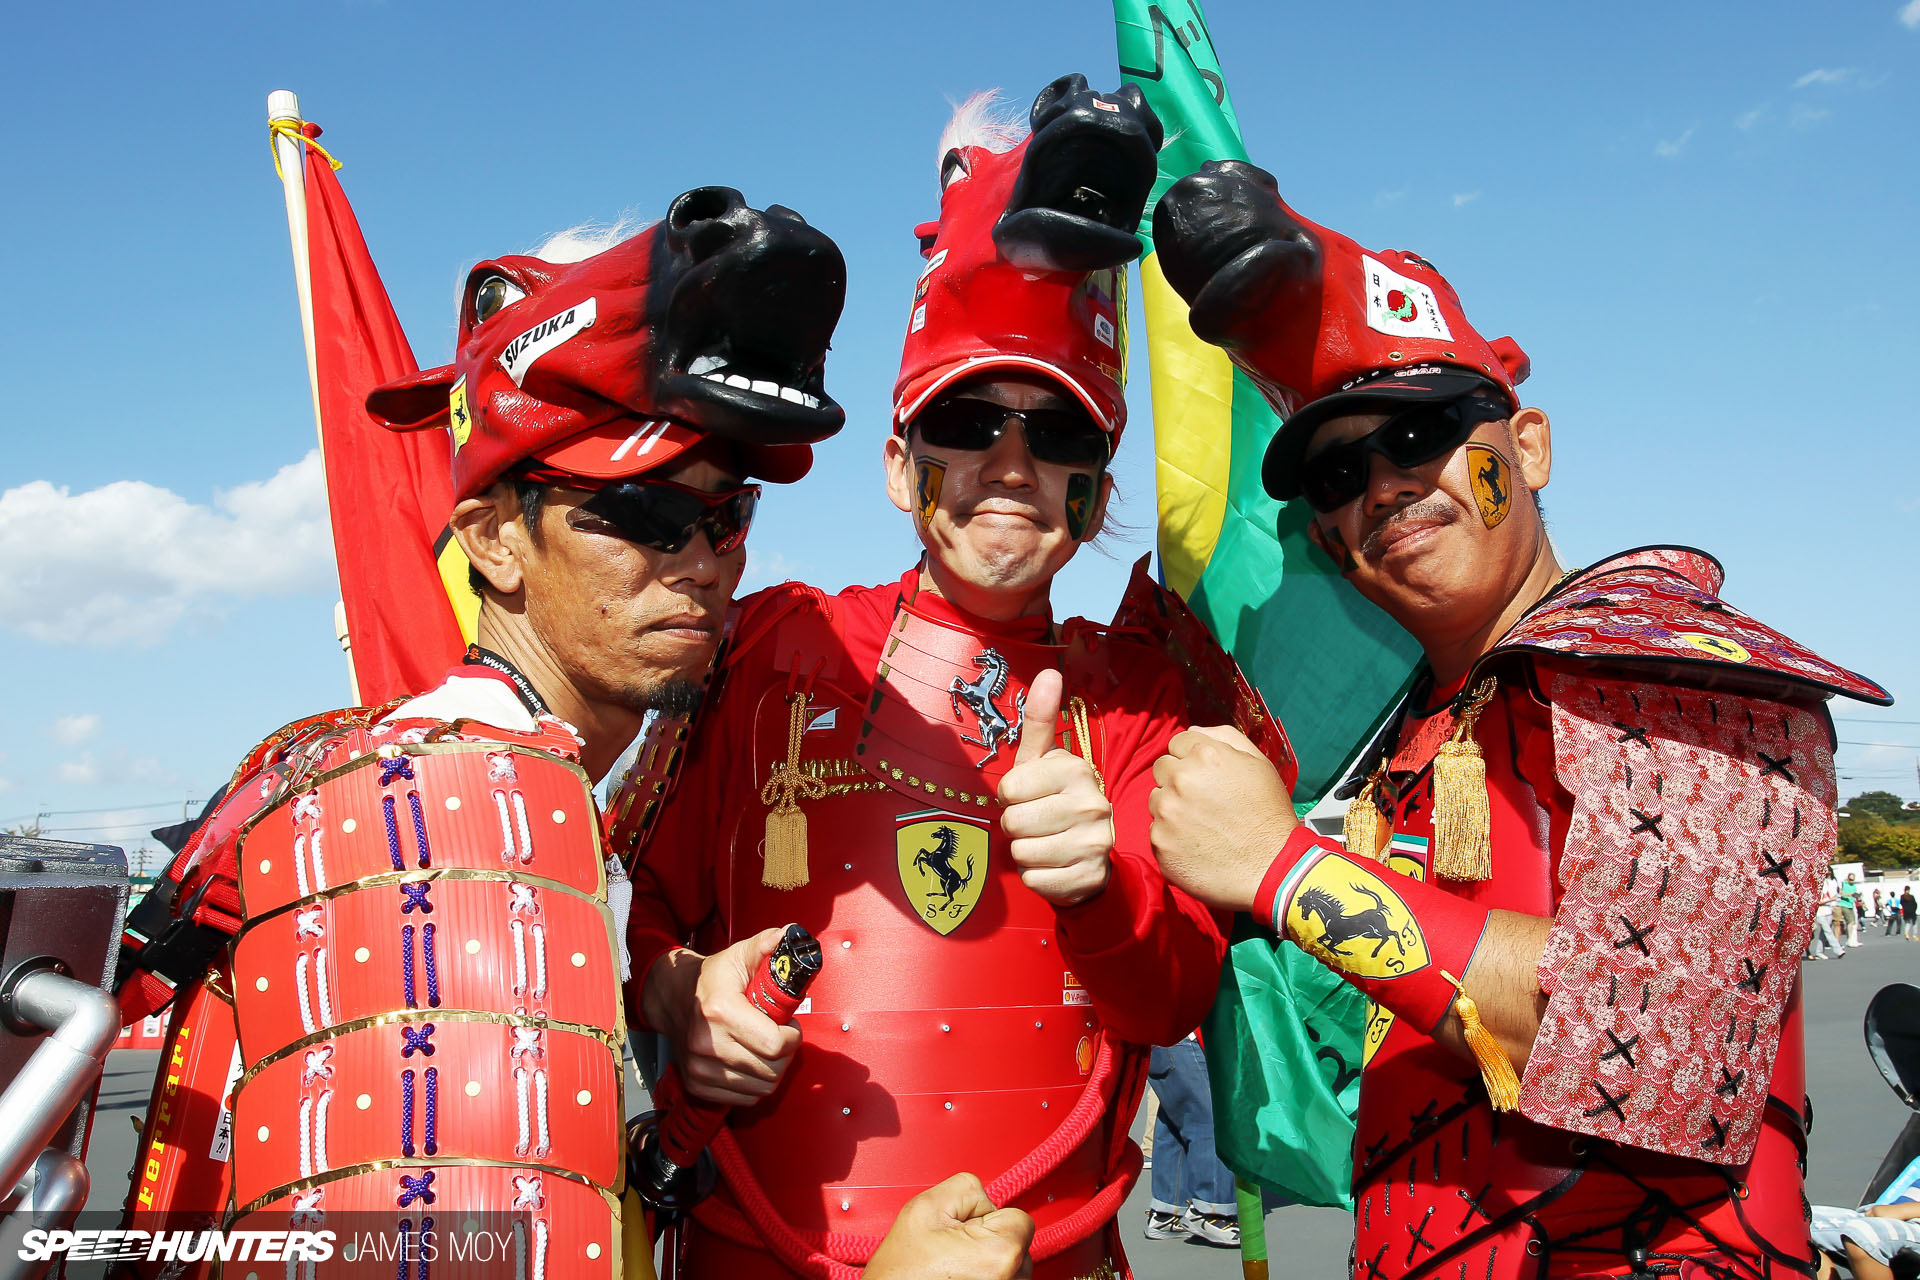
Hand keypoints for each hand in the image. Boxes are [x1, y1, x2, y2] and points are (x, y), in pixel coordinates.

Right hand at [640, 927, 800, 1107]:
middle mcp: (707, 1044)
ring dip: (772, 1070)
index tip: (790, 1024)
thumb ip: (766, 945)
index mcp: (721, 1011)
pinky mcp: (697, 1085)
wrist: (672, 998)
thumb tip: (790, 934)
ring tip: (766, 1048)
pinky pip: (744, 1098)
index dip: (792, 1036)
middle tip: (781, 1036)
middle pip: (771, 1069)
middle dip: (786, 1053)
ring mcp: (700, 1068)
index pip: (774, 1043)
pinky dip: (755, 1084)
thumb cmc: (712, 978)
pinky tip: (751, 1062)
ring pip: (761, 1088)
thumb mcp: (738, 956)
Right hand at [865, 1173, 1034, 1279]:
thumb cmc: (903, 1270)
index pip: (1019, 1216)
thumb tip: (987, 1200)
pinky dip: (989, 1276)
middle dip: (991, 1239)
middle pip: (1018, 1241)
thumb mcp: (929, 1205)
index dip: (985, 1218)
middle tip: (955, 1249)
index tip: (964, 1232)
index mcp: (1001, 1254)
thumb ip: (968, 1187)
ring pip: (1013, 1264)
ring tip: (956, 1266)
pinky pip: (1006, 1279)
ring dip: (991, 1261)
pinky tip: (963, 1277)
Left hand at [998, 670, 1112, 906]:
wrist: (1090, 857)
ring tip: (1046, 843)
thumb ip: (1041, 720)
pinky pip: (1034, 880)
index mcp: (1076, 770)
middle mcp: (1091, 804)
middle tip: (1037, 823)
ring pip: (1021, 853)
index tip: (1030, 797)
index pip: (1009, 789)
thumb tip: (1048, 671)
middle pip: (1013, 823)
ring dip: (1025, 852)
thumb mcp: (1043, 762)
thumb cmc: (1054, 802)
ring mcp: (1094, 843)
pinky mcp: (1089, 878)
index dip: (1011, 797)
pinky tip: (1054, 866)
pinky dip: (1036, 877)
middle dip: (1016, 827)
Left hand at [1149, 725, 1299, 911]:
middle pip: (1162, 769)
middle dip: (1178, 780)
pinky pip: (1156, 831)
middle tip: (1205, 802)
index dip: (1192, 760)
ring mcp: (1167, 813)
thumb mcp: (1259, 764)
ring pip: (1156, 800)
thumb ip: (1224, 738)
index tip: (1207, 778)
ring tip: (1203, 825)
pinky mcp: (1159, 843)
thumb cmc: (1269, 816)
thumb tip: (1193, 730)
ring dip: (1172, 808)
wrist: (1272, 869)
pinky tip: (1197, 845)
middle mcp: (1180, 780)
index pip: (1177, 743)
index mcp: (1205, 756)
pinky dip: (1172, 837)